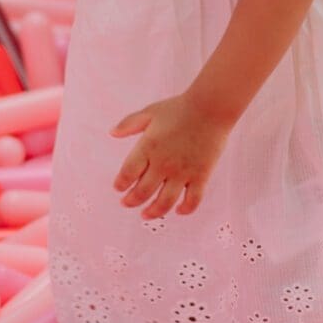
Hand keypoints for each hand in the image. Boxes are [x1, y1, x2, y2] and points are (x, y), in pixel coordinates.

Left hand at [112, 92, 232, 219]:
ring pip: (164, 202)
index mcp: (148, 147)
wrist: (210, 108)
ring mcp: (183, 172)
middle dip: (131, 201)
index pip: (128, 173)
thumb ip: (129, 123)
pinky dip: (185, 209)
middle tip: (126, 203)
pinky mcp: (200, 176)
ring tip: (146, 214)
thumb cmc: (180, 108)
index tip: (118, 188)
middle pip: (143, 191)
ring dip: (153, 212)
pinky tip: (178, 210)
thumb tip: (112, 133)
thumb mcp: (150, 112)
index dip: (121, 184)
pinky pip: (192, 200)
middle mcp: (163, 163)